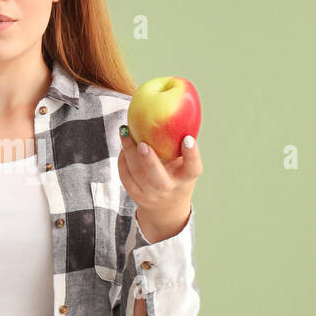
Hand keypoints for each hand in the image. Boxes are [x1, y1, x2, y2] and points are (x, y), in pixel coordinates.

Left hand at [118, 125, 200, 241]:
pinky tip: (124, 145)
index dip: (192, 155)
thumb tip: (174, 108)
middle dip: (149, 161)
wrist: (166, 207)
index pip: (192, 168)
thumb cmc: (178, 174)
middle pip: (158, 178)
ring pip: (136, 175)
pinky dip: (123, 160)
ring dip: (128, 153)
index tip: (188, 139)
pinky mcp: (136, 195)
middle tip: (142, 143)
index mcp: (186, 178)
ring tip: (125, 132)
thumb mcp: (185, 164)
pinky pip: (125, 176)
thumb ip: (179, 144)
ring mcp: (151, 194)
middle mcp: (169, 188)